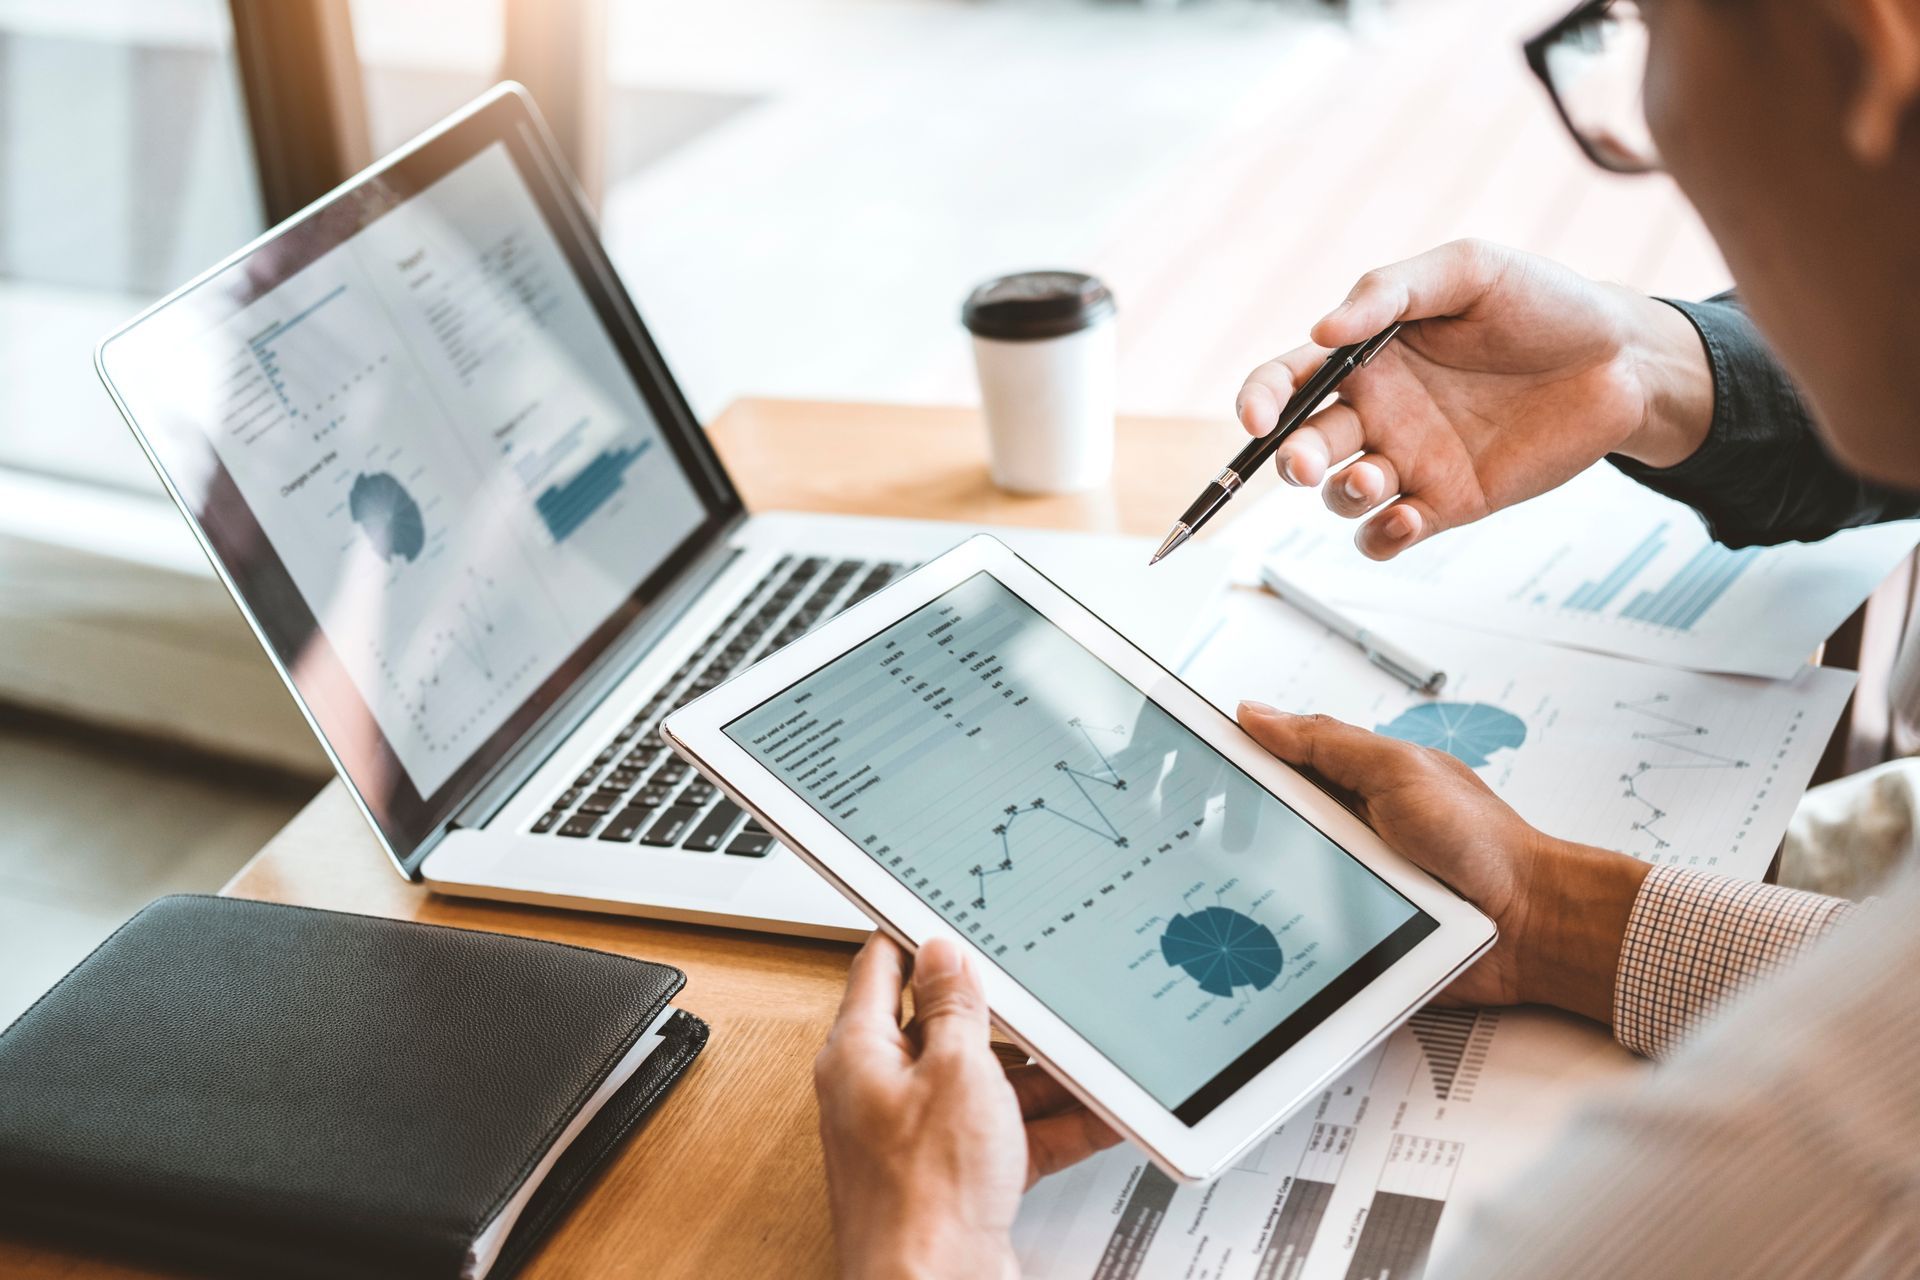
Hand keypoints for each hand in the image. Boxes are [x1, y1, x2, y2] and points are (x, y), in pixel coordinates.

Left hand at [815, 934, 1120, 1279]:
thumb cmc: (925, 1198)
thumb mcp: (956, 1073)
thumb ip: (954, 1007)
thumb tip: (943, 953)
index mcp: (859, 1055)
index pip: (880, 969)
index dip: (916, 936)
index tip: (950, 914)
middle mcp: (881, 1094)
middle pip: (942, 1029)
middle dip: (999, 1012)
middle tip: (1040, 985)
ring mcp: (919, 1140)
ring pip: (983, 1085)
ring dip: (1037, 1073)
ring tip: (1088, 1051)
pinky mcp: (956, 1180)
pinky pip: (1007, 1134)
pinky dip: (1050, 1124)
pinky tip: (1098, 1113)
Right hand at [1235, 239, 1713, 559]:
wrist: (1622, 359)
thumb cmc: (1544, 303)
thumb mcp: (1467, 270)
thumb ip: (1390, 291)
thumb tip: (1321, 330)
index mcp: (1366, 356)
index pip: (1286, 381)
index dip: (1258, 400)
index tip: (1258, 419)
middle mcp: (1377, 412)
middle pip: (1301, 446)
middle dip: (1292, 460)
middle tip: (1308, 463)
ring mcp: (1410, 461)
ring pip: (1340, 496)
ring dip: (1343, 495)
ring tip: (1380, 480)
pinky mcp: (1447, 503)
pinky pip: (1386, 536)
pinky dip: (1381, 537)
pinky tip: (1409, 516)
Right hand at [1235, 702, 1651, 1022]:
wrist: (1529, 925)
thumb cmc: (1480, 841)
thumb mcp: (1397, 771)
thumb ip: (1327, 742)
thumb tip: (1256, 714)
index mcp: (1349, 780)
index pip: (1273, 761)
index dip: (1231, 760)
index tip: (1187, 761)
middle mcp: (1342, 828)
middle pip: (1263, 822)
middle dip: (1228, 827)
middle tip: (1196, 832)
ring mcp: (1344, 879)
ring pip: (1273, 878)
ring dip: (1254, 883)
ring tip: (1215, 882)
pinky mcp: (1351, 931)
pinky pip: (1300, 928)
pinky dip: (1282, 928)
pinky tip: (1255, 931)